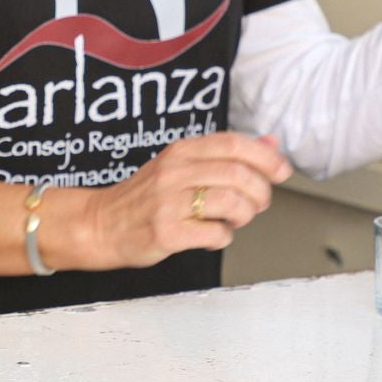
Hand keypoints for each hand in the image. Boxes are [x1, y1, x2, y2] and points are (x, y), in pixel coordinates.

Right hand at [74, 132, 291, 268]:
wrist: (100, 224)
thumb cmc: (146, 197)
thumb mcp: (183, 165)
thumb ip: (226, 155)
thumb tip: (270, 144)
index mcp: (182, 151)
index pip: (234, 144)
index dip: (266, 157)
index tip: (281, 171)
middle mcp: (175, 171)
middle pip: (239, 174)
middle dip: (260, 193)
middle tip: (256, 204)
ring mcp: (169, 202)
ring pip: (232, 203)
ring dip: (244, 216)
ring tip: (232, 220)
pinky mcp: (166, 232)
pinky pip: (215, 233)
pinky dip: (223, 237)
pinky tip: (211, 236)